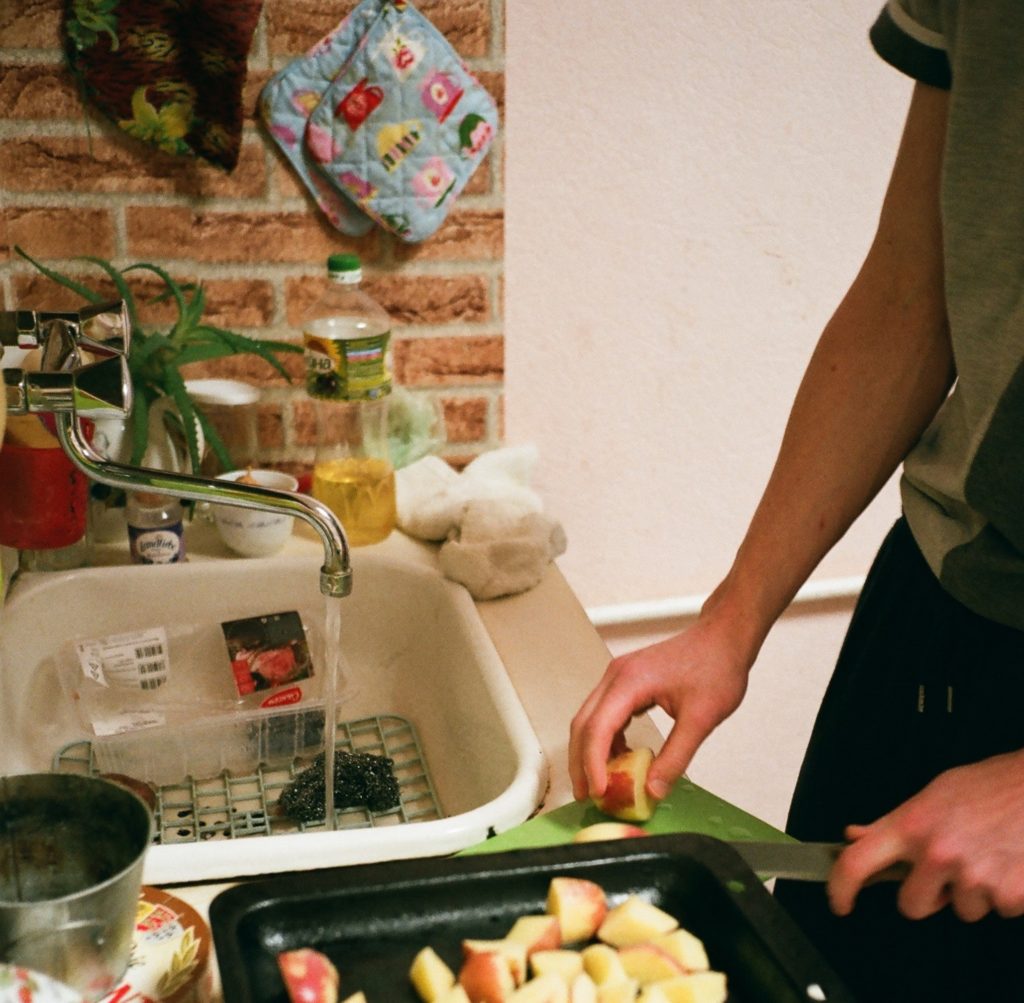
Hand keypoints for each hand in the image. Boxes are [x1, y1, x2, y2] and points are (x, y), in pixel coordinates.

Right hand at [568, 613, 752, 802]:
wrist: (724, 638)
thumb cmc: (716, 666)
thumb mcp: (701, 718)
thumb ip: (675, 757)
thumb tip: (653, 790)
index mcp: (629, 682)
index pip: (597, 728)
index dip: (593, 763)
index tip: (599, 791)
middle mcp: (616, 676)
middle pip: (583, 724)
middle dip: (581, 762)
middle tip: (588, 795)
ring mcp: (619, 677)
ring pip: (590, 719)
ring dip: (591, 752)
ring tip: (601, 783)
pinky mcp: (627, 681)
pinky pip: (605, 713)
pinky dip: (606, 739)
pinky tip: (621, 758)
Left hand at [828, 749, 1023, 921]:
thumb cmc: (989, 787)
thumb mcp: (932, 795)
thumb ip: (893, 823)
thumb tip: (855, 836)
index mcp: (911, 825)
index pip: (857, 862)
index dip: (841, 888)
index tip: (839, 902)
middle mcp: (937, 854)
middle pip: (912, 905)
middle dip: (927, 894)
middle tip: (947, 868)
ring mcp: (974, 877)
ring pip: (961, 910)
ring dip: (972, 892)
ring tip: (986, 855)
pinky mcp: (1010, 895)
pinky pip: (997, 911)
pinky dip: (1004, 894)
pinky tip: (1008, 863)